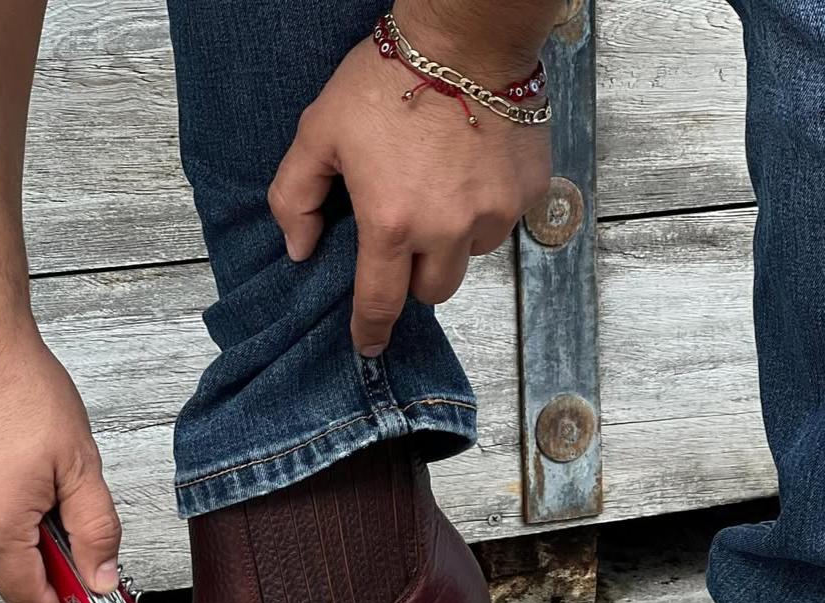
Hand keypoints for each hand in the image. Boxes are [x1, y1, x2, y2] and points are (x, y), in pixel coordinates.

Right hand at [0, 329, 120, 602]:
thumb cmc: (23, 393)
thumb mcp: (81, 468)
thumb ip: (98, 531)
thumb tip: (102, 576)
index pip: (33, 598)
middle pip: (18, 578)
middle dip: (60, 572)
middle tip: (93, 548)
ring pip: (5, 553)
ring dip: (38, 543)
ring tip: (59, 498)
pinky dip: (18, 521)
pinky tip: (35, 488)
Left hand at [268, 27, 551, 354]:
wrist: (465, 37)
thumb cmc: (387, 78)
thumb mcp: (320, 129)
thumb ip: (298, 195)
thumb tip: (300, 248)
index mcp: (392, 224)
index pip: (381, 302)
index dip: (371, 329)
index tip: (369, 344)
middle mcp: (447, 231)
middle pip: (433, 290)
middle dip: (416, 274)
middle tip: (407, 233)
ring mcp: (493, 215)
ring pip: (470, 257)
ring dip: (454, 240)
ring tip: (442, 188)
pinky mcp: (527, 194)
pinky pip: (504, 222)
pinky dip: (487, 207)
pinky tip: (472, 169)